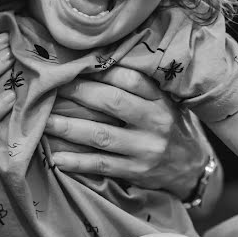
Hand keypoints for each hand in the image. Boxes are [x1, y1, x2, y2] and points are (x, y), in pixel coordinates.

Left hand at [45, 67, 211, 200]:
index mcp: (160, 100)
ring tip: (46, 121)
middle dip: (79, 93)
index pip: (131, 79)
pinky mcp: (136, 172)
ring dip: (70, 128)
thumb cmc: (168, 126)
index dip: (102, 71)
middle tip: (52, 87)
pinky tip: (57, 158)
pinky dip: (78, 162)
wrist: (192, 168)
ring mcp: (145, 149)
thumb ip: (139, 87)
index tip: (76, 65)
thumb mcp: (164, 102)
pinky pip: (102, 165)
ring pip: (102, 136)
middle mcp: (155, 122)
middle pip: (113, 102)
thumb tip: (96, 64)